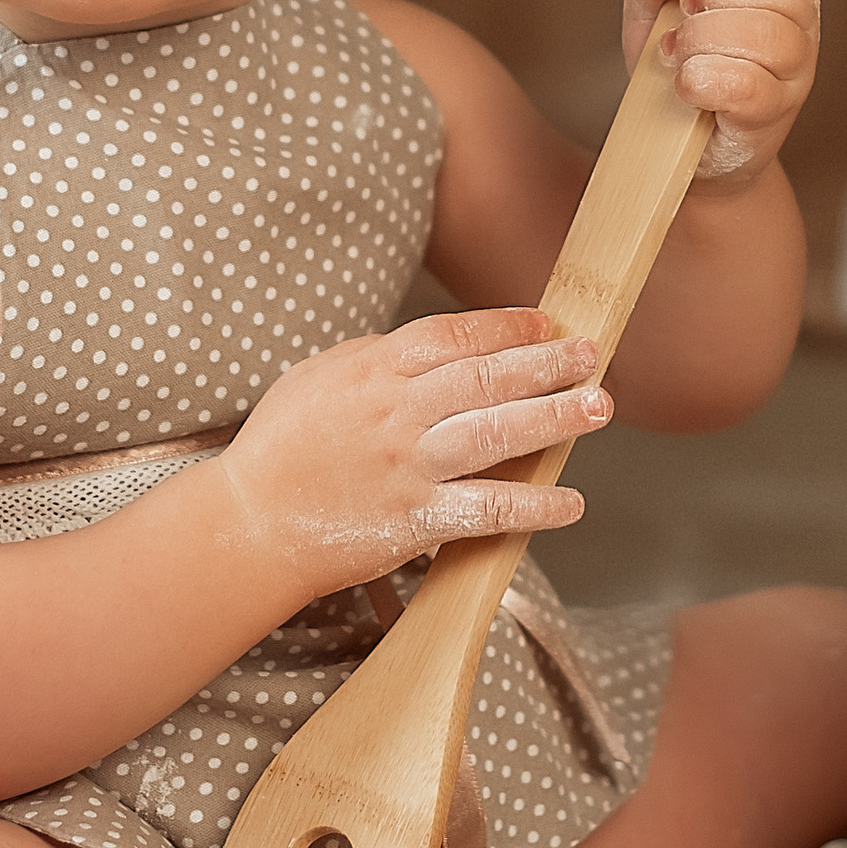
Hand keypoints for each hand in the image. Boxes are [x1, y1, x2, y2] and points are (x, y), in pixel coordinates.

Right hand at [212, 306, 611, 599]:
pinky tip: (570, 502)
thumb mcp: (321, 377)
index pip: (455, 336)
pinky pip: (485, 509)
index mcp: (374, 370)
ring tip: (597, 409)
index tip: (547, 325)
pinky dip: (532, 506)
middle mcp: (396, 412)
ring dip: (553, 419)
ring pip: (494, 434)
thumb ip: (379, 359)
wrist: (249, 522)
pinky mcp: (413, 519)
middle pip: (485, 378)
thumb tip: (437, 347)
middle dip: (547, 364)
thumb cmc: (281, 446)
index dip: (507, 327)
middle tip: (592, 355)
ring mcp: (407, 466)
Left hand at [622, 0, 819, 185]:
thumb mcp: (649, 9)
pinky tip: (684, 85)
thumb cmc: (675, 62)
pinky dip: (703, 81)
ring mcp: (795, 70)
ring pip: (772, 36)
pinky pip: (751, 87)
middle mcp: (799, 19)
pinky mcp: (774, 114)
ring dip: (705, 40)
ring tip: (676, 55)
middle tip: (682, 17)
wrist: (674, 141)